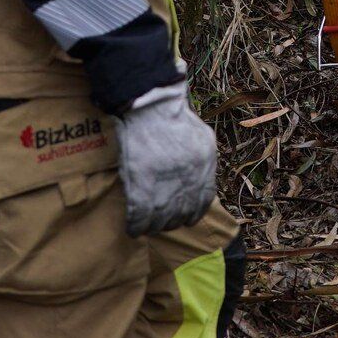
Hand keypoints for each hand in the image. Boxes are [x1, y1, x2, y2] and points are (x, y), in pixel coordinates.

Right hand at [116, 78, 217, 234]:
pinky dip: (135, 227)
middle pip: (181, 216)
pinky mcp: (141, 190)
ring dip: (153, 226)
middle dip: (170, 221)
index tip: (184, 217)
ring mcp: (165, 189)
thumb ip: (205, 158)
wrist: (151, 109)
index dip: (192, 213)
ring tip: (146, 225)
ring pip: (160, 222)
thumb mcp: (202, 136)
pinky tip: (132, 228)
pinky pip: (139, 219)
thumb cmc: (175, 117)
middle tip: (160, 220)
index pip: (202, 204)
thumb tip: (202, 174)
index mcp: (205, 171)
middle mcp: (189, 184)